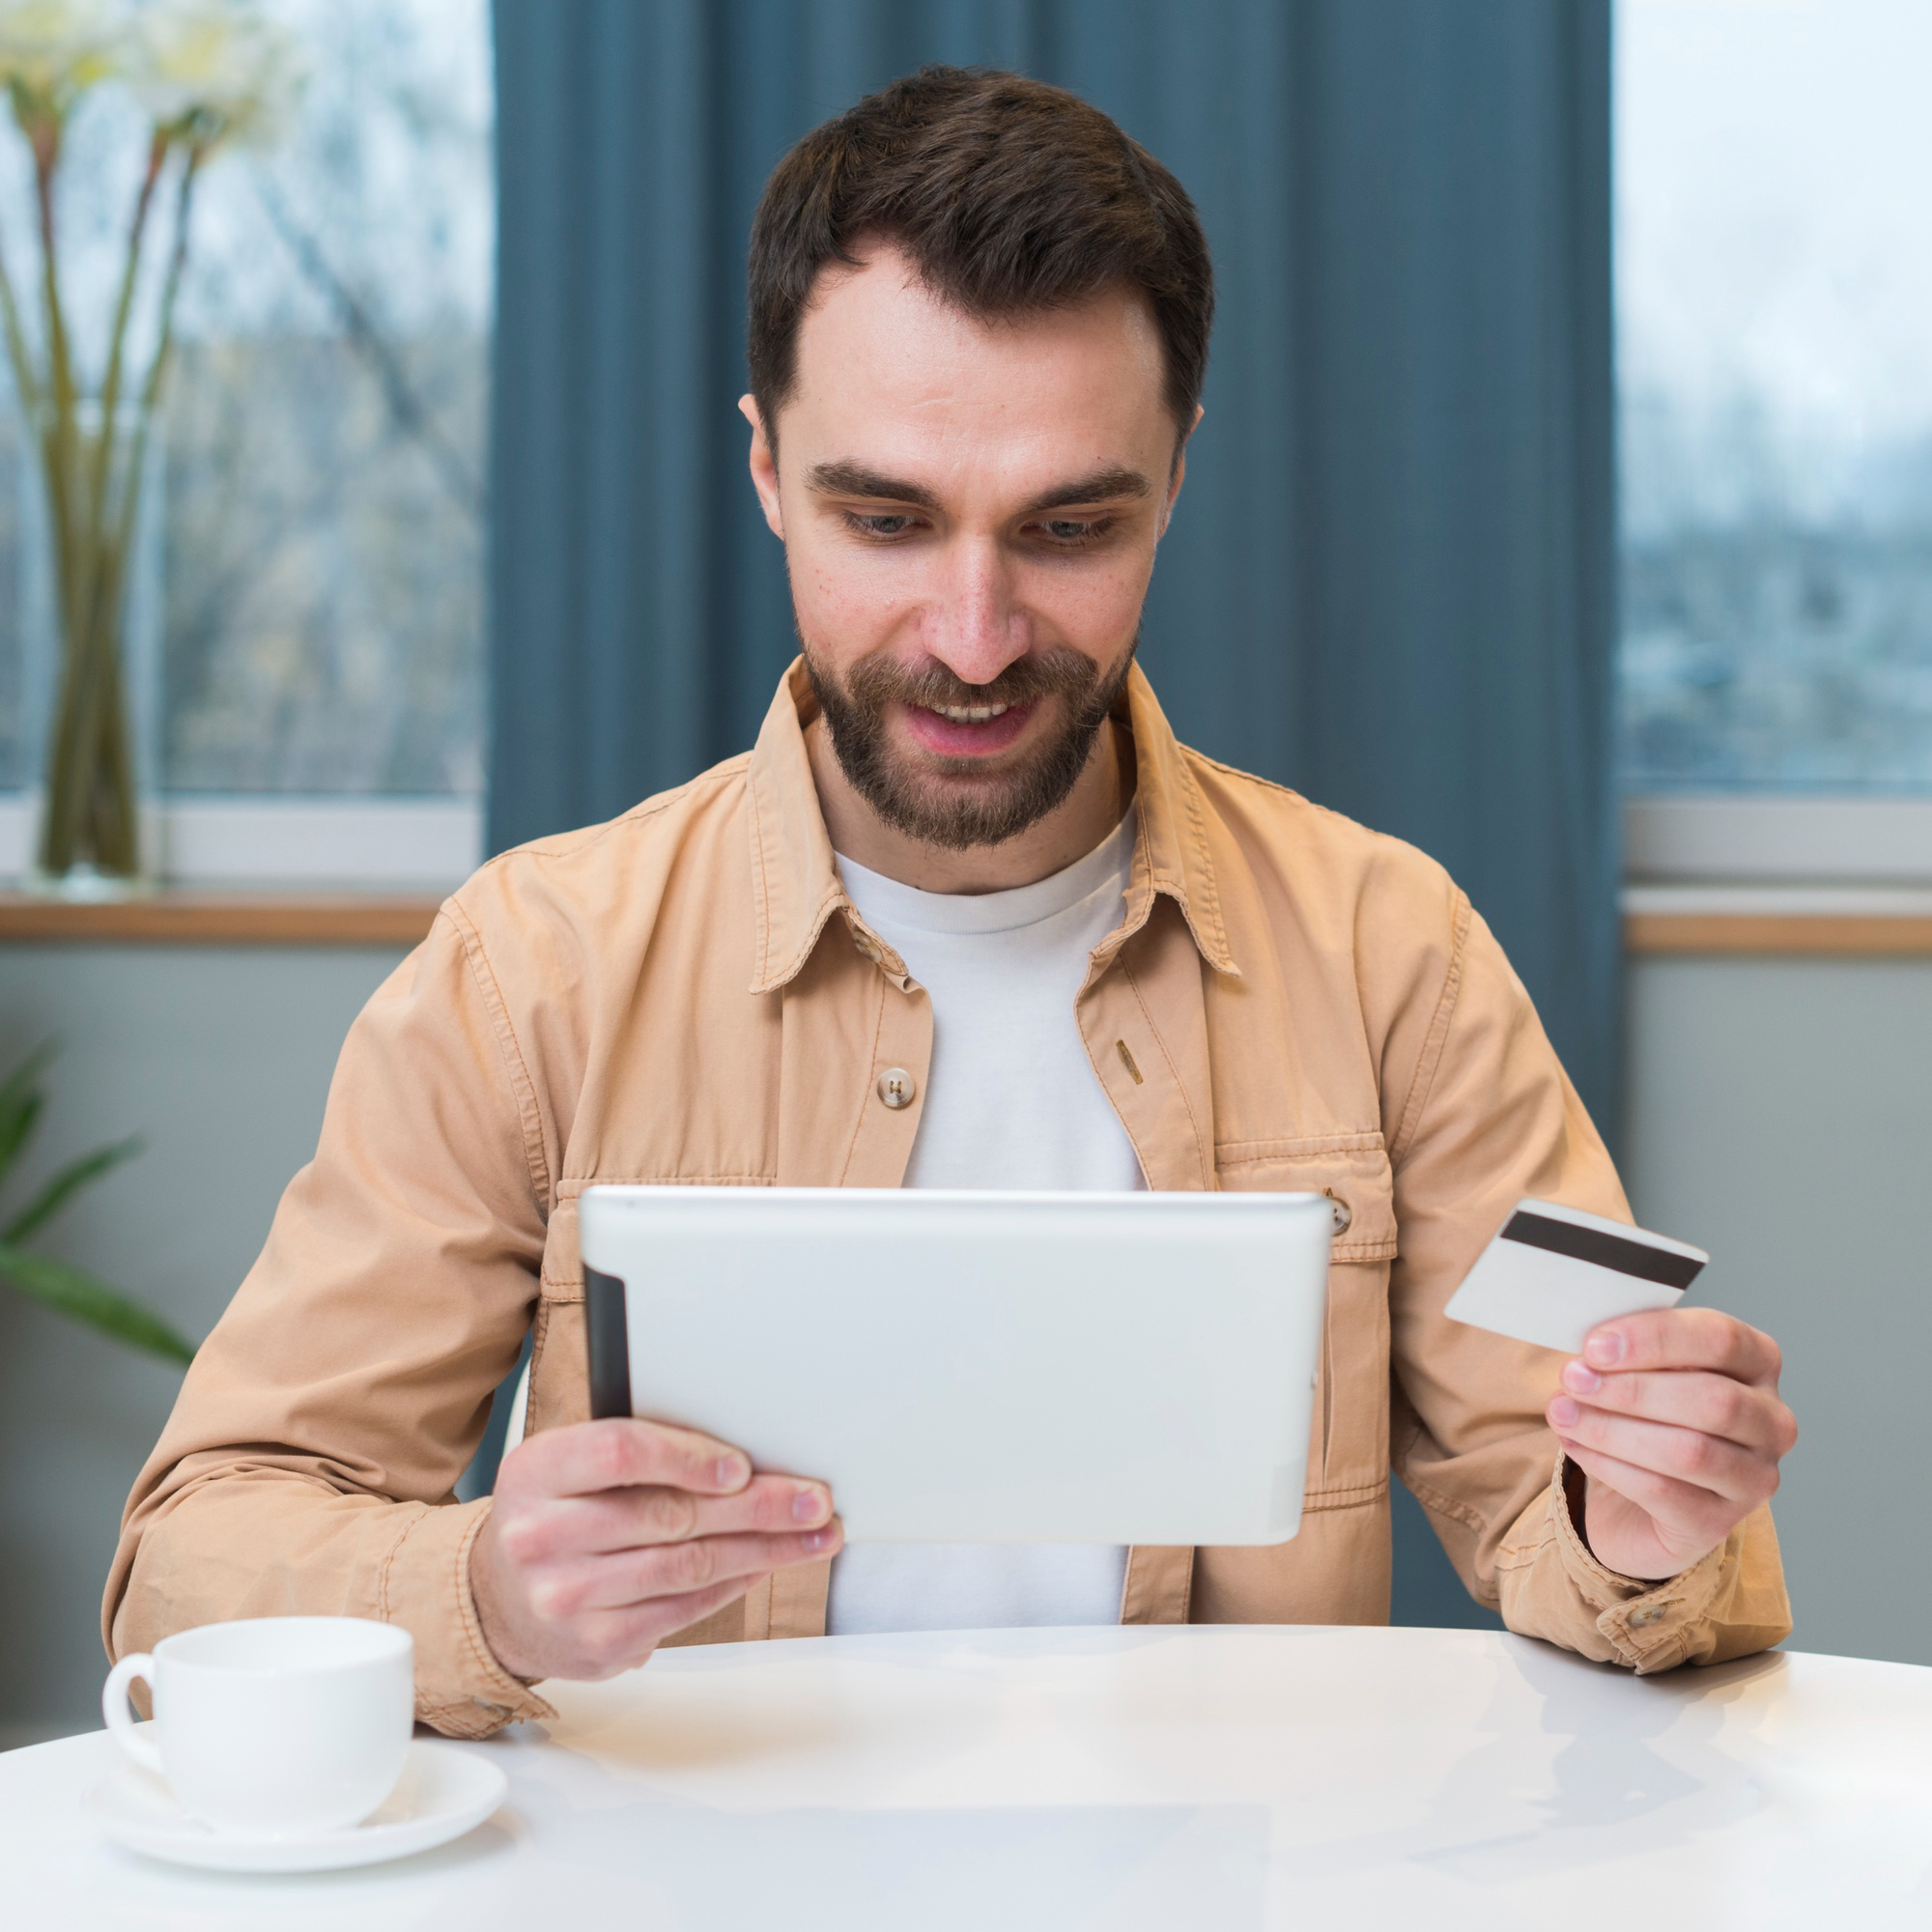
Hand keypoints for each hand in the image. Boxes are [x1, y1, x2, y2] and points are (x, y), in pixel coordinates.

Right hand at [472, 1418, 841, 1681]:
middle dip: (757, 1506)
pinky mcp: (599, 1642)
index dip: (689, 1457)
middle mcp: (544, 1536)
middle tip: (813, 1499)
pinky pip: (686, 1607)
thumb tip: (742, 1459)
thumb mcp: (569, 1466)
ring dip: (764, 1549)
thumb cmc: (555, 1514)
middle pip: (671, 1515)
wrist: (497, 1600)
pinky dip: (736, 1581)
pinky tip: (767, 1562)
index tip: (743, 1466)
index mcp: (537, 1472)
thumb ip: (638, 1454)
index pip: (621, 1453)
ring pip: (690, 1565)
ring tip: (813, 1534)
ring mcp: (569, 1597)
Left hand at [1545, 1307, 1795, 1581]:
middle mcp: (1772, 1421)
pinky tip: (1574, 1444)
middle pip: (1713, 1399)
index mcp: (1758, 1361)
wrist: (1637, 1495)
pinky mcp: (1719, 1522)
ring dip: (1612, 1428)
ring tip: (1562, 1412)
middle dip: (1632, 1389)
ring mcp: (1754, 1477)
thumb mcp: (1641, 1367)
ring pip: (1689, 1450)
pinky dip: (1609, 1465)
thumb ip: (1628, 1349)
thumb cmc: (1646, 1412)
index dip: (1655, 1339)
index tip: (1594, 1345)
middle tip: (1573, 1379)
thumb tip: (1590, 1348)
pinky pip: (1663, 1491)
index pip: (1720, 1339)